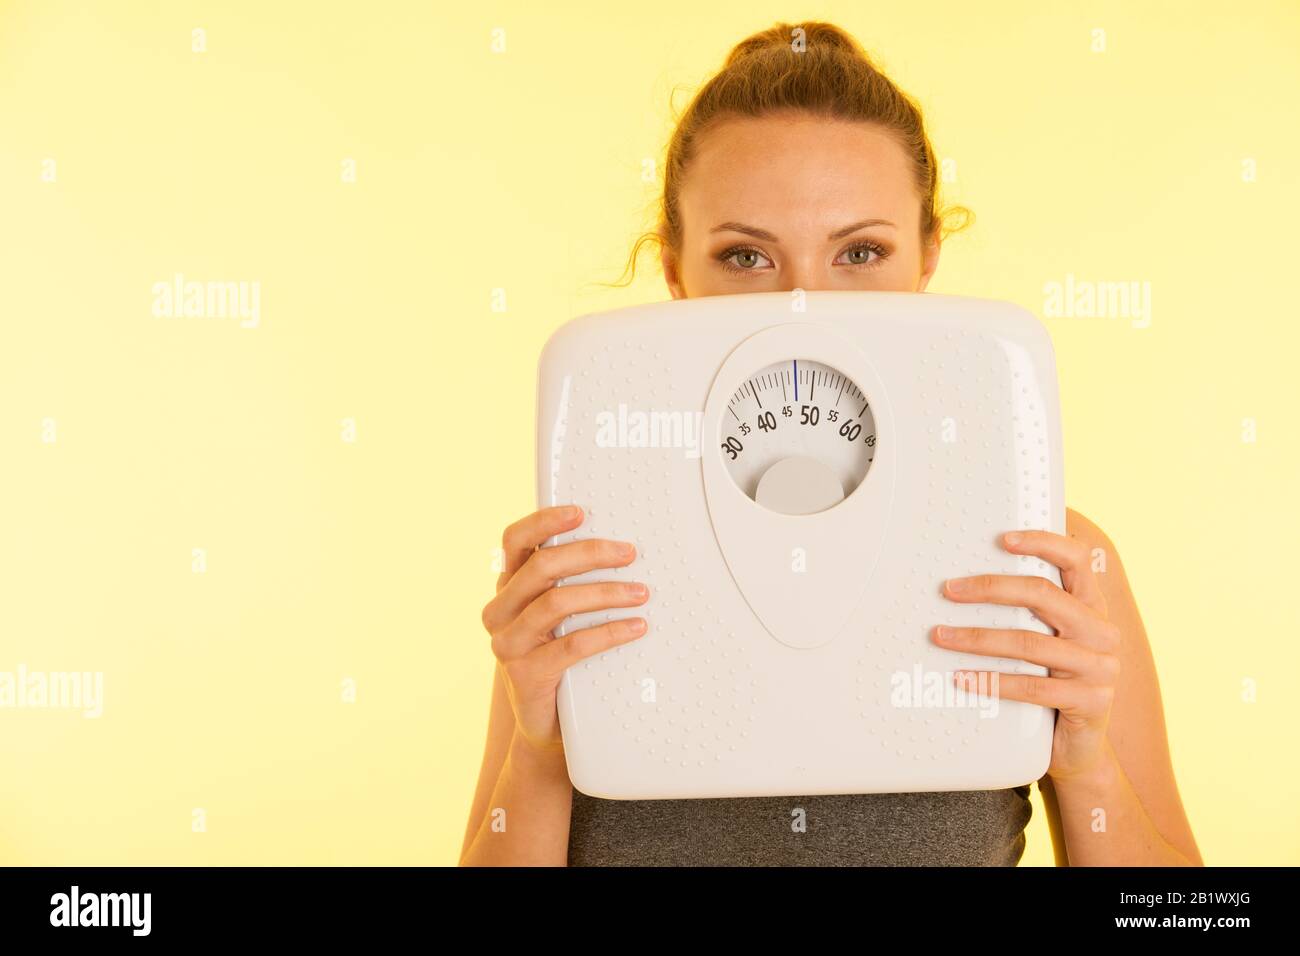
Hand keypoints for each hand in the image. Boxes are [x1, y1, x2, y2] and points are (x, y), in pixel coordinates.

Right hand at [480, 504, 649, 757]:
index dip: (545, 522)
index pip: (515, 542)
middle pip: (542, 567)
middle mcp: (499, 612)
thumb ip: (567, 584)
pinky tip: (636, 627)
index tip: (581, 512)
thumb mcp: (557, 617)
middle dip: (590, 554)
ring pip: (557, 603)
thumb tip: (617, 548)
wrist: (546, 724)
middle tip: (630, 553)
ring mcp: (507, 645)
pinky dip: (609, 632)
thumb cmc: (559, 659)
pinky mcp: (525, 675)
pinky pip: (571, 645)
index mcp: (507, 588)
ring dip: (605, 592)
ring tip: (641, 592)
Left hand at [931, 530, 1121, 782]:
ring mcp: (1100, 668)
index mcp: (1092, 607)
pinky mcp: (1090, 703)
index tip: (1003, 539)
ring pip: (1030, 642)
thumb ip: (1029, 614)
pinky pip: (1033, 687)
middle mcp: (1101, 632)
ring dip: (978, 637)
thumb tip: (966, 584)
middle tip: (949, 590)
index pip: (1077, 560)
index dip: (1043, 543)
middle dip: (991, 588)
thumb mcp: (1049, 642)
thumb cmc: (1054, 683)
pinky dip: (993, 681)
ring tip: (941, 636)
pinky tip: (962, 678)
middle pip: (1044, 596)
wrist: (1081, 748)